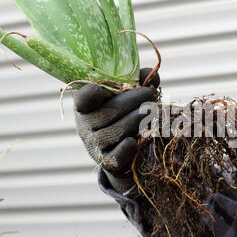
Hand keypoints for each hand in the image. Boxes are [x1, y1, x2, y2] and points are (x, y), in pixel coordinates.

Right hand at [74, 68, 159, 192]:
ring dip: (138, 120)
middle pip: (110, 111)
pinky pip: (115, 155)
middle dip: (134, 100)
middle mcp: (85, 125)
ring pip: (118, 131)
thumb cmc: (123, 117)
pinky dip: (126, 147)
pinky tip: (135, 140)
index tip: (97, 89)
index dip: (88, 95)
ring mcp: (94, 145)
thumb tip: (152, 75)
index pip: (83, 100)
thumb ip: (138, 83)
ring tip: (153, 112)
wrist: (121, 153)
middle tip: (152, 94)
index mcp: (86, 106)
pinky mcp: (106, 161)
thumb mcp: (127, 98)